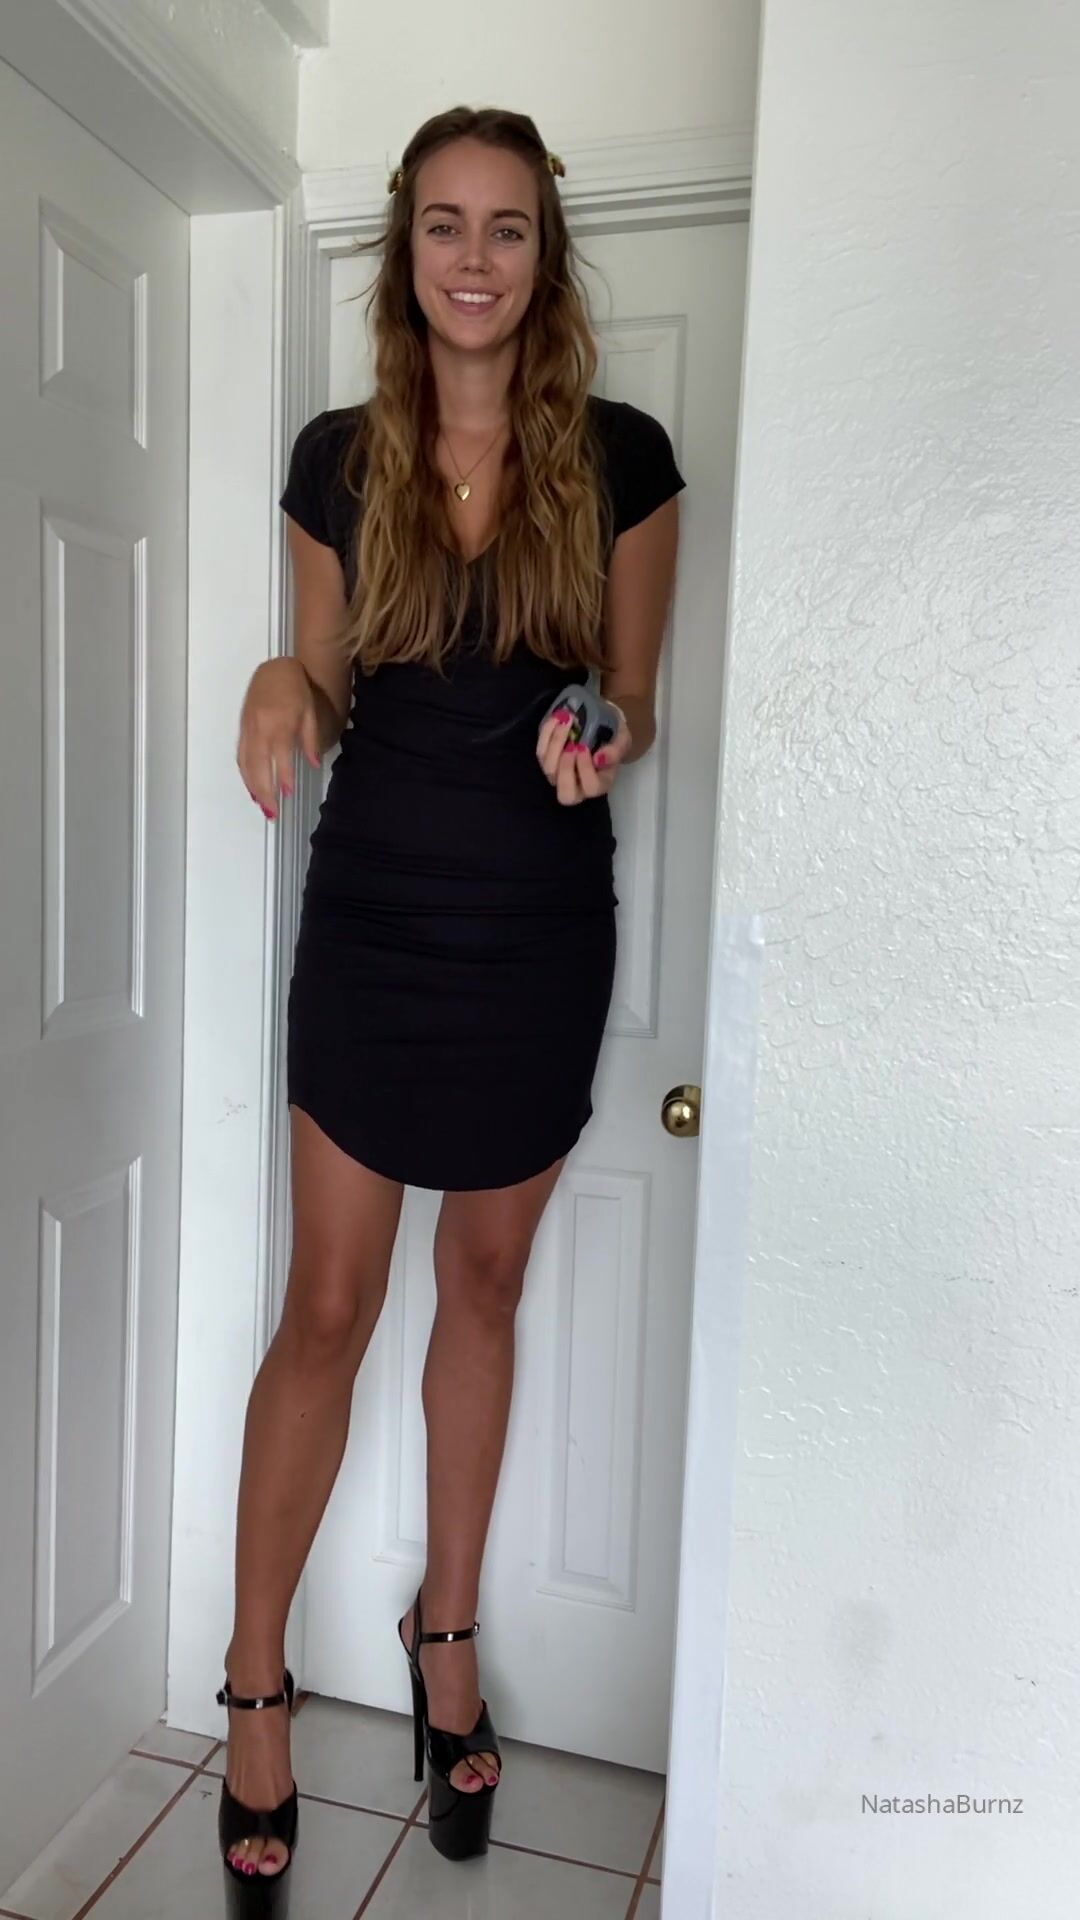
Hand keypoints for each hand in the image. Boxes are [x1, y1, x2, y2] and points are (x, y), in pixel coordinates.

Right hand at [237, 658, 320, 819]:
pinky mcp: (242, 730)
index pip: (279, 756)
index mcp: (279, 724)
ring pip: (246, 764)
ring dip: (252, 787)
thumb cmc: (296, 690)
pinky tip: (252, 788)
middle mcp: (260, 729)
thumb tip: (313, 764)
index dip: (282, 776)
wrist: (274, 670)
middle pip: (258, 766)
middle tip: (272, 812)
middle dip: (264, 791)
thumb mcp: (310, 712)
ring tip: (261, 806)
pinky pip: (241, 756)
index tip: (288, 794)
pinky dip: (245, 774)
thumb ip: (310, 739)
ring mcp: (248, 730)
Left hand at [535, 703, 631, 806]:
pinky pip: (541, 752)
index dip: (585, 770)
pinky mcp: (547, 760)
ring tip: (566, 722)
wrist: (599, 723)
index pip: (591, 788)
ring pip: (549, 770)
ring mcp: (560, 775)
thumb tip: (599, 759)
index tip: (585, 747)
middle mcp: (577, 785)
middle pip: (565, 794)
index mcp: (599, 784)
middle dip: (565, 768)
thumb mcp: (622, 739)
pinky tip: (557, 718)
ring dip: (555, 744)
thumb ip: (616, 750)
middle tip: (572, 744)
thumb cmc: (612, 736)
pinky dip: (547, 733)